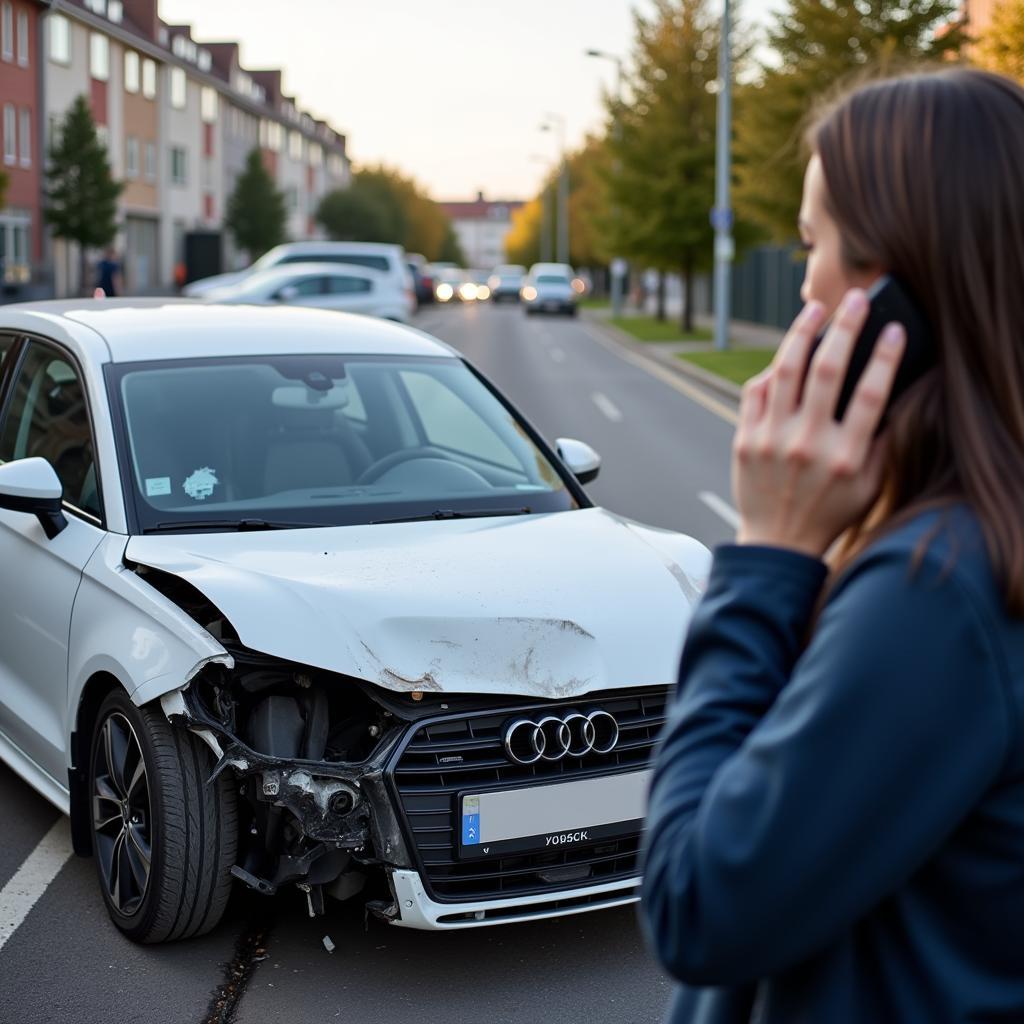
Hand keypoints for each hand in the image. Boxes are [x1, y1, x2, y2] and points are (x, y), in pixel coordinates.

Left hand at [732, 289, 905, 558]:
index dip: (885, 357)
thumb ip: (879, 441)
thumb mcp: (868, 485)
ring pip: (785, 371)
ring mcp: (771, 440)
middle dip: (845, 328)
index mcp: (844, 457)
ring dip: (801, 333)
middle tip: (855, 299)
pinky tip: (785, 353)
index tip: (895, 329)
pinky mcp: (745, 440)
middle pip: (827, 370)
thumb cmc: (830, 511)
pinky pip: (756, 392)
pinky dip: (771, 369)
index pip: (870, 395)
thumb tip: (892, 389)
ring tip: (815, 309)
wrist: (776, 542)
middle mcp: (806, 445)